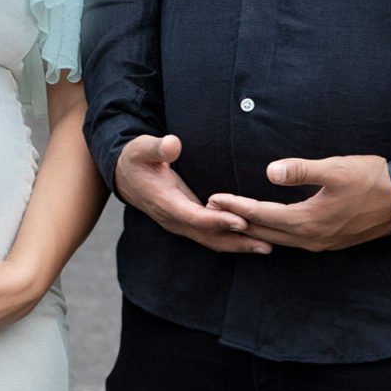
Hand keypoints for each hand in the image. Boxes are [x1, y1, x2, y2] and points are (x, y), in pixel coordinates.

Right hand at [115, 134, 267, 254]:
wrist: (124, 176)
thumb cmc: (135, 159)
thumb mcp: (141, 148)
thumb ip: (157, 147)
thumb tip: (173, 144)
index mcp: (164, 202)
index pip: (194, 216)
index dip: (218, 220)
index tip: (241, 221)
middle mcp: (174, 219)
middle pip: (208, 236)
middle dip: (237, 241)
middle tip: (267, 244)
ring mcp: (181, 223)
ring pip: (212, 240)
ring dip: (239, 244)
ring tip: (267, 246)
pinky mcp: (188, 222)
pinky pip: (211, 236)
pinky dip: (232, 239)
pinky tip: (252, 238)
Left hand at [204, 156, 390, 251]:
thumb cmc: (371, 179)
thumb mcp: (335, 169)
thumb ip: (301, 170)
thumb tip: (271, 172)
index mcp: (308, 221)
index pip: (261, 215)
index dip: (234, 206)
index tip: (212, 199)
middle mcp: (312, 239)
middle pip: (265, 233)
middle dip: (237, 222)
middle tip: (211, 213)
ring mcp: (323, 243)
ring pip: (279, 240)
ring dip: (256, 230)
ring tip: (234, 220)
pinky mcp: (332, 241)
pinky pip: (294, 242)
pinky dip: (276, 234)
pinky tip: (271, 227)